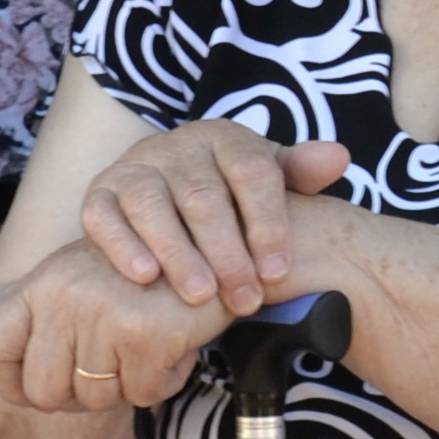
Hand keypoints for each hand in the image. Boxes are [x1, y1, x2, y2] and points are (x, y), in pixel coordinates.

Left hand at [0, 241, 230, 420]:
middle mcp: (63, 296)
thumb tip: (16, 382)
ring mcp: (102, 315)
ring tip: (146, 354)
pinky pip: (140, 395)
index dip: (11, 384)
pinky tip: (173, 352)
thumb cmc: (148, 273)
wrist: (215, 248)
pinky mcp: (144, 334)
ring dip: (125, 388)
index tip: (38, 390)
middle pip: (42, 391)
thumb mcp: (81, 281)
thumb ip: (45, 321)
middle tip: (110, 377)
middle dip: (77, 398)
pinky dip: (161, 383)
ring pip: (94, 399)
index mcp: (41, 282)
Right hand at [80, 119, 354, 316]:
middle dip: (227, 252)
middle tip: (245, 299)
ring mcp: (135, 167)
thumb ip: (300, 173)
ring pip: (152, 205)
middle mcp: (178, 146)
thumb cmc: (231, 195)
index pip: (252, 172)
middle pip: (203, 196)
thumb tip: (338, 157)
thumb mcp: (268, 181)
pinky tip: (144, 278)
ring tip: (200, 295)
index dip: (267, 222)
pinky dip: (123, 246)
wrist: (166, 189)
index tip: (277, 270)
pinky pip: (104, 216)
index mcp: (226, 139)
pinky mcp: (100, 192)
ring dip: (176, 252)